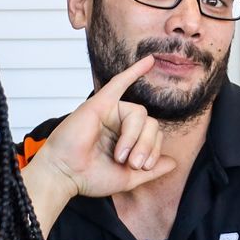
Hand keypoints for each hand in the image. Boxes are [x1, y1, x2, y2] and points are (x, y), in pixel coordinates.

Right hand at [24, 57, 177, 198]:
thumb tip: (174, 162)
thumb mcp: (128, 178)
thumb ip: (152, 170)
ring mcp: (110, 112)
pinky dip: (135, 70)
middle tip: (133, 163)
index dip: (154, 151)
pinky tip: (150, 61)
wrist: (66, 176)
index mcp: (127, 138)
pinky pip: (119, 83)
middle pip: (151, 123)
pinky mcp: (99, 104)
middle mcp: (119, 123)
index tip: (141, 168)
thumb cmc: (90, 176)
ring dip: (135, 137)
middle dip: (147, 146)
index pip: (155, 134)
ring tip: (121, 155)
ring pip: (140, 114)